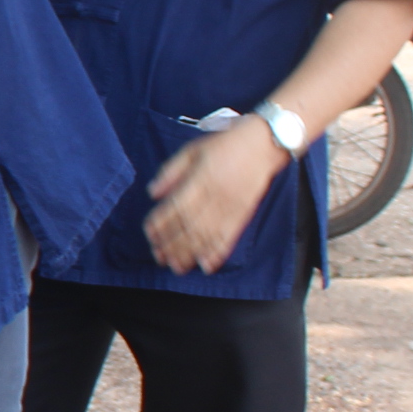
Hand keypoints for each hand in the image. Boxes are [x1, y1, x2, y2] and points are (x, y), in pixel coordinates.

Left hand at [142, 119, 282, 273]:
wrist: (263, 145)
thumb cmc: (224, 146)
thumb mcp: (192, 150)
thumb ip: (171, 171)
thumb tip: (152, 192)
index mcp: (201, 178)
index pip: (177, 205)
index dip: (162, 222)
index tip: (149, 232)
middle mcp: (216, 195)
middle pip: (190, 225)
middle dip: (172, 244)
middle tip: (158, 256)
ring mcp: (231, 207)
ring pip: (208, 235)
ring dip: (190, 253)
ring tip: (175, 266)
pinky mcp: (244, 214)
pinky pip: (230, 237)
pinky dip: (218, 253)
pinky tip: (206, 266)